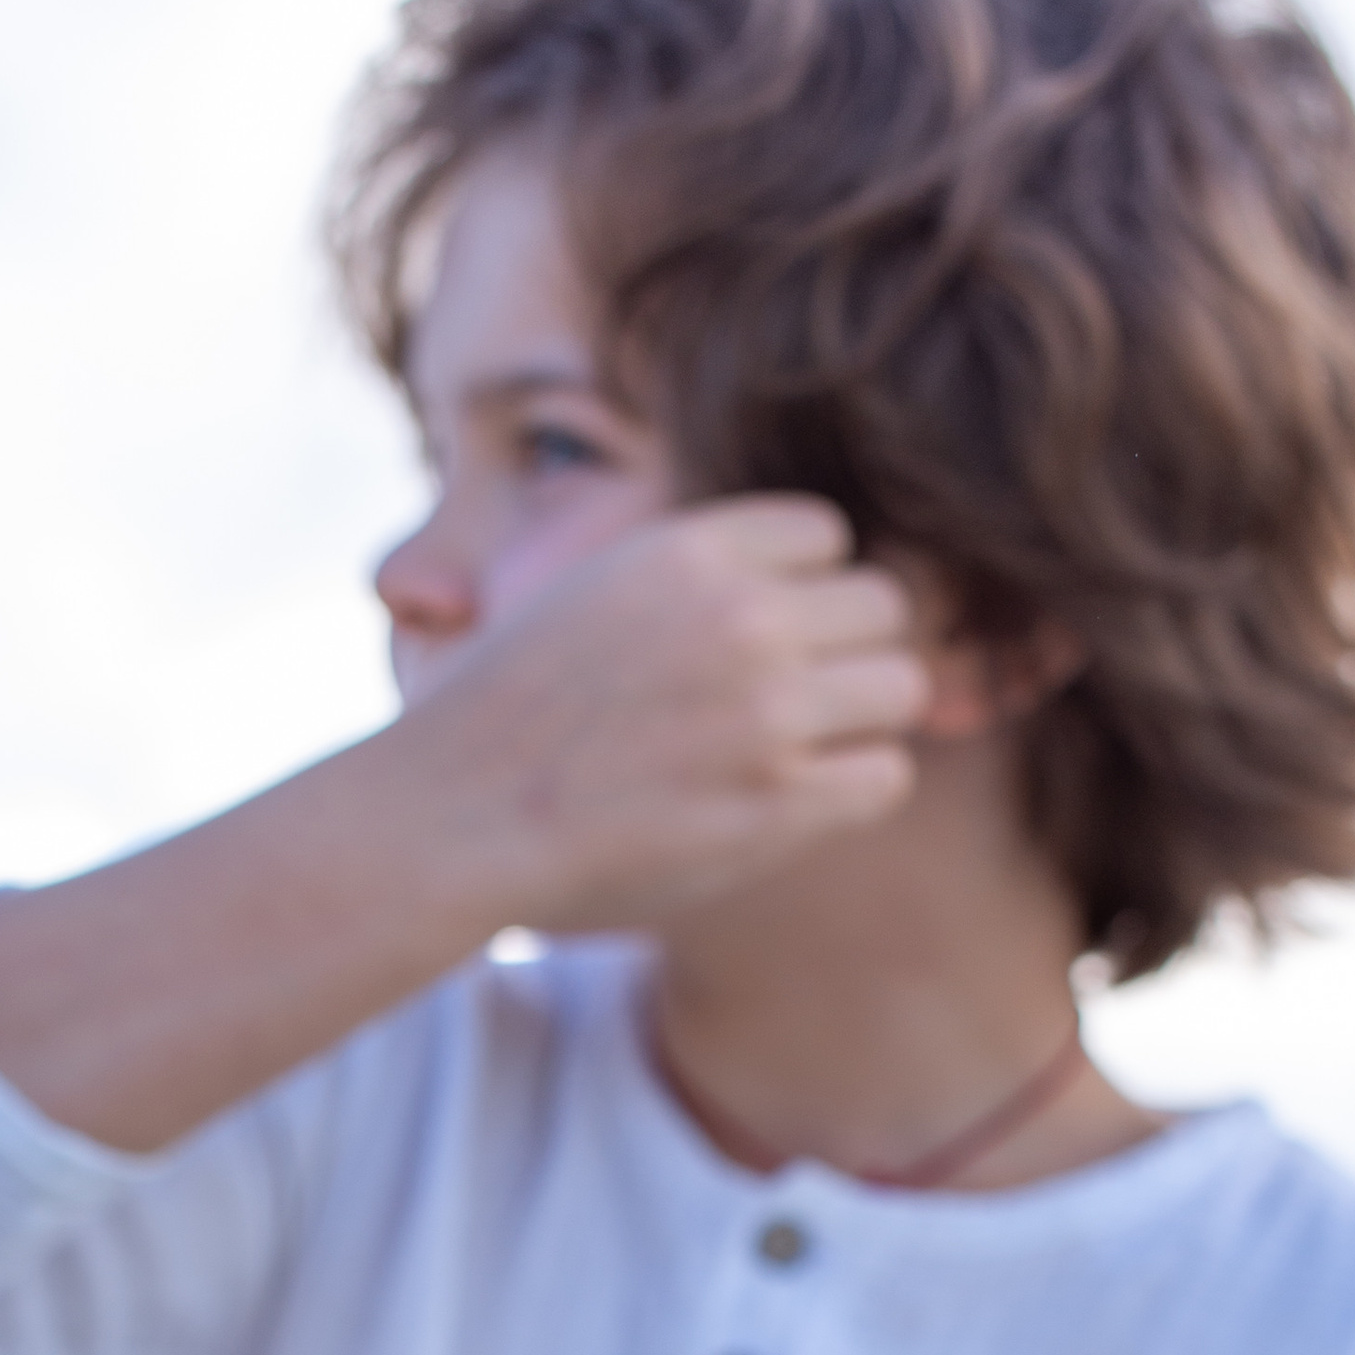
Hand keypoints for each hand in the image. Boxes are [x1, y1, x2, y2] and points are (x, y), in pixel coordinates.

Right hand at [403, 495, 929, 941]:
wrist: (452, 818)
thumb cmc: (501, 718)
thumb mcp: (587, 590)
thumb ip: (685, 577)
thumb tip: (776, 589)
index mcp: (691, 550)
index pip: (827, 536)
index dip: (803, 592)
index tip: (760, 642)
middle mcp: (741, 617)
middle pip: (884, 606)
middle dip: (845, 654)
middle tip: (789, 707)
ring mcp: (767, 712)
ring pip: (902, 686)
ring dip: (860, 723)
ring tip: (796, 757)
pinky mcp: (778, 804)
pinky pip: (886, 775)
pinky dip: (853, 792)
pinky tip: (793, 805)